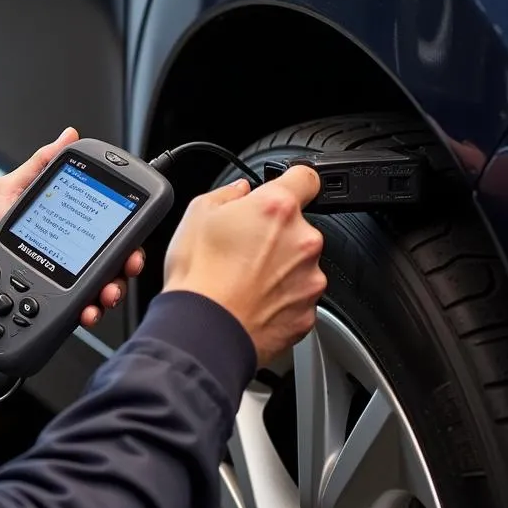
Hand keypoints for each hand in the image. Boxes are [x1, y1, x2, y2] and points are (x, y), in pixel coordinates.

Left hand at [0, 127, 144, 328]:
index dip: (127, 226)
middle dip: (129, 261)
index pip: (107, 223)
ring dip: (114, 289)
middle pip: (116, 256)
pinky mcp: (58, 303)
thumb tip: (67, 136)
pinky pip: (84, 307)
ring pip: (107, 286)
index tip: (131, 229)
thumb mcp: (9, 191)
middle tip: (126, 264)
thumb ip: (39, 165)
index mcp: (67, 224)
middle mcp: (73, 252)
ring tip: (104, 293)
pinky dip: (92, 310)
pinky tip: (87, 309)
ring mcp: (67, 280)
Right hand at [162, 166, 326, 366]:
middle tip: (243, 247)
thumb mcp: (197, 215)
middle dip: (276, 234)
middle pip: (299, 227)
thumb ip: (226, 194)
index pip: (306, 177)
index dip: (292, 182)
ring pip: (299, 264)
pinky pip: (297, 297)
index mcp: (277, 208)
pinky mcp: (308, 312)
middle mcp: (303, 241)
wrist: (203, 330)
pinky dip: (279, 298)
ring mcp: (310, 279)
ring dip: (279, 267)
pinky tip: (251, 300)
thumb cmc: (198, 276)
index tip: (284, 190)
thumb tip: (239, 192)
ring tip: (243, 279)